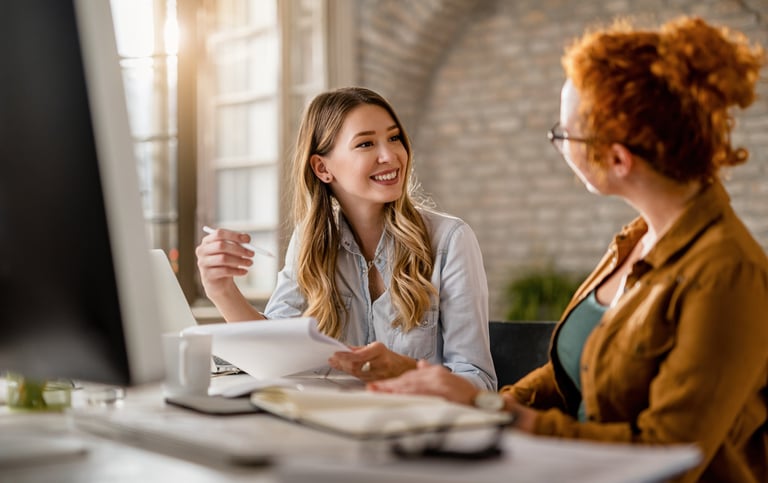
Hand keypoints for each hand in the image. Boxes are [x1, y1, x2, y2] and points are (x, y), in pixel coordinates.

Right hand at [196, 227, 253, 299]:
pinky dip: (237, 271)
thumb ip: (239, 242)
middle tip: (252, 253)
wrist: (219, 282)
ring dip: (240, 260)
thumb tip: (247, 238)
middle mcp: (202, 250)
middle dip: (239, 249)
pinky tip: (244, 272)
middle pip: (221, 246)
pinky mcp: (207, 275)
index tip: (247, 240)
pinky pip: (224, 271)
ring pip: (223, 259)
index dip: (234, 235)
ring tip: (250, 263)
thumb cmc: (227, 262)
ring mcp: (203, 263)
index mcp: (207, 241)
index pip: (219, 233)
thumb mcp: (233, 251)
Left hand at [328, 341, 416, 381]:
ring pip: (356, 374)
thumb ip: (359, 349)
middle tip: (333, 359)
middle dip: (342, 363)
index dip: (346, 356)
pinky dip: (350, 373)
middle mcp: (380, 363)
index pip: (359, 355)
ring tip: (336, 362)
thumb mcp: (376, 348)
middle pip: (356, 366)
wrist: (403, 368)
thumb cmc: (388, 356)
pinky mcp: (377, 383)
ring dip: (344, 368)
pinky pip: (359, 378)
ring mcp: (379, 375)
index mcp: (379, 351)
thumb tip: (344, 349)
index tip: (335, 354)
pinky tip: (344, 368)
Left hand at [369, 360, 539, 431]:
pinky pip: (421, 395)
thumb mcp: (447, 378)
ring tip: (378, 393)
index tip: (377, 386)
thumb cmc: (464, 394)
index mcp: (434, 373)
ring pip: (410, 387)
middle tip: (371, 389)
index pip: (408, 378)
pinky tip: (397, 397)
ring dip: (393, 390)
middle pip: (406, 381)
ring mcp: (438, 384)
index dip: (392, 383)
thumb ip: (431, 371)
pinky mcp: (442, 393)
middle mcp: (434, 375)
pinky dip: (407, 395)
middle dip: (387, 386)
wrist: (482, 401)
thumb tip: (420, 365)